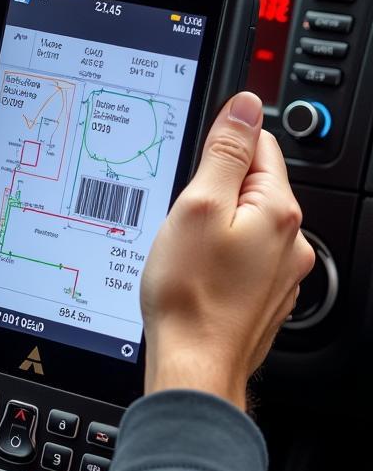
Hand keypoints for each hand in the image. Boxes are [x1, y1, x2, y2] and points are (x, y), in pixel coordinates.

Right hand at [141, 91, 315, 410]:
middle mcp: (289, 240)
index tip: (192, 172)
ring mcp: (278, 271)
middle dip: (212, 192)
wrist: (193, 364)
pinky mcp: (261, 296)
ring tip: (184, 250)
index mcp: (278, 210)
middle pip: (250, 186)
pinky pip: (239, 257)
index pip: (258, 145)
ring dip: (213, 226)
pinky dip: (216, 257)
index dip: (218, 149)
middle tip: (181, 217)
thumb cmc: (191, 294)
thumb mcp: (197, 206)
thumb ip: (223, 152)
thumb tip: (243, 106)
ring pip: (242, 224)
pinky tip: (193, 274)